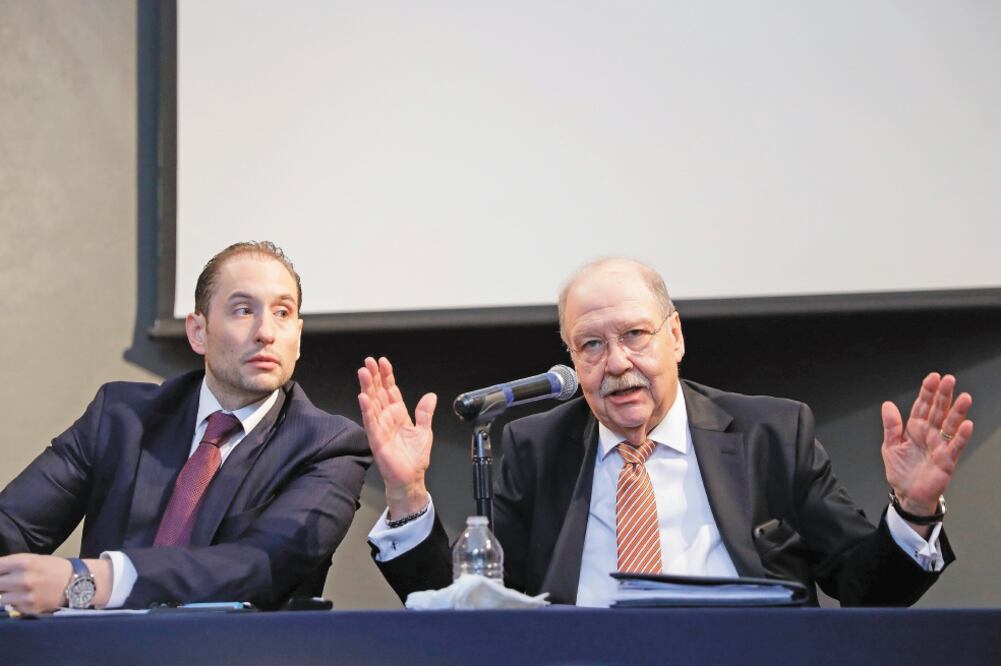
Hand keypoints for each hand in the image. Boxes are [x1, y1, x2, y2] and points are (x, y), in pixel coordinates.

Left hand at [0, 555, 111, 613]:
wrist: (75, 582)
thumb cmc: (53, 568)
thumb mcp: (34, 560)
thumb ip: (12, 565)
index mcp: (25, 562)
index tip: (1, 573)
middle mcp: (23, 579)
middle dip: (1, 582)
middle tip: (7, 582)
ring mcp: (26, 595)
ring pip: (0, 598)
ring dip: (5, 594)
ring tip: (13, 591)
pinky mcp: (29, 608)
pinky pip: (12, 606)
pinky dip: (15, 602)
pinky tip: (25, 597)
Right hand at [357, 356, 436, 517]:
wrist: (410, 478)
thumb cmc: (414, 459)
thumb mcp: (424, 431)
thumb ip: (425, 413)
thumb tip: (430, 396)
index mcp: (398, 415)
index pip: (391, 390)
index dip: (387, 376)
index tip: (383, 362)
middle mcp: (387, 419)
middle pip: (378, 393)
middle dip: (374, 377)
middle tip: (368, 361)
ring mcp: (380, 427)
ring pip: (371, 403)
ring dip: (367, 388)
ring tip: (363, 373)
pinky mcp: (376, 439)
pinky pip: (370, 422)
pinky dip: (367, 409)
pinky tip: (363, 397)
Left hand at [881, 373, 972, 518]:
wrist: (907, 494)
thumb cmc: (901, 471)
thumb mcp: (890, 446)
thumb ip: (891, 426)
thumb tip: (887, 405)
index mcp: (915, 429)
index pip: (922, 406)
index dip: (927, 392)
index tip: (933, 377)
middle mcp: (930, 434)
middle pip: (938, 411)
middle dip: (944, 395)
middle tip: (949, 380)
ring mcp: (940, 446)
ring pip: (950, 425)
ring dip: (958, 412)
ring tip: (964, 398)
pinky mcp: (947, 460)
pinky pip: (955, 446)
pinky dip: (961, 436)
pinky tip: (967, 425)